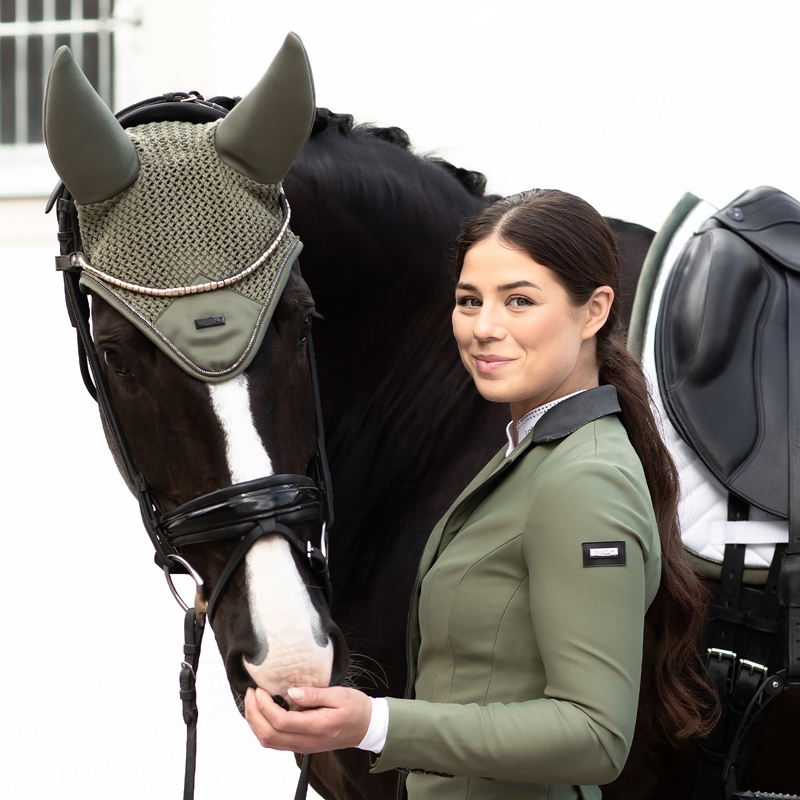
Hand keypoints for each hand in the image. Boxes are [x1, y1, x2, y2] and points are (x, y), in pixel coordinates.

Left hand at [244, 685, 371, 752]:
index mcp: (316, 726)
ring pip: (268, 741)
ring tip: (252, 701)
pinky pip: (274, 742)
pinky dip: (262, 728)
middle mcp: (306, 741)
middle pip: (268, 734)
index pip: (280, 721)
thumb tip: (291, 691)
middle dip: (253, 713)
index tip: (260, 689)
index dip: (265, 706)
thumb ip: (314, 694)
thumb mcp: (339, 694)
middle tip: (251, 692)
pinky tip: (262, 713)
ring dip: (255, 722)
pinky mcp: (301, 744)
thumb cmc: (355, 709)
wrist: (366, 727)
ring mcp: (302, 745)